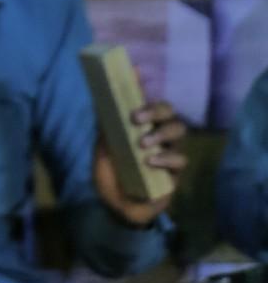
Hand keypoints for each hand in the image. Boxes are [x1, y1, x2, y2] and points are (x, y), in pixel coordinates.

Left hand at [93, 93, 187, 225]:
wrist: (117, 206)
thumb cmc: (111, 173)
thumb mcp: (103, 146)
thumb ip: (105, 123)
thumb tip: (101, 96)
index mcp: (143, 125)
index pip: (149, 99)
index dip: (144, 86)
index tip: (136, 76)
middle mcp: (159, 134)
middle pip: (170, 111)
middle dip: (155, 110)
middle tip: (136, 119)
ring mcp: (169, 152)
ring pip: (179, 131)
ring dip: (161, 133)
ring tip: (143, 144)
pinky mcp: (176, 173)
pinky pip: (180, 159)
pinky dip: (166, 158)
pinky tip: (150, 161)